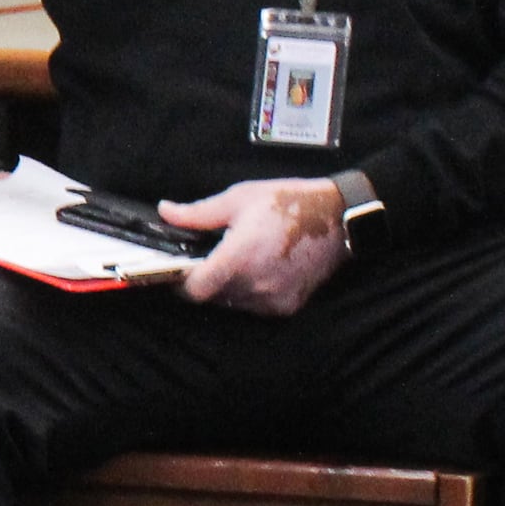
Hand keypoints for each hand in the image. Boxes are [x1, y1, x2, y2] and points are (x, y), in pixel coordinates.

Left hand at [164, 177, 345, 315]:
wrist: (338, 218)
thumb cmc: (289, 204)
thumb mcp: (239, 199)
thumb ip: (198, 213)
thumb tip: (166, 212)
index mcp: (239, 258)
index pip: (195, 290)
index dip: (180, 283)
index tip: (177, 270)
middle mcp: (255, 284)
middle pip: (211, 297)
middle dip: (204, 281)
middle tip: (207, 258)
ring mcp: (273, 298)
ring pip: (232, 303)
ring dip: (226, 288)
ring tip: (235, 260)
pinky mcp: (288, 305)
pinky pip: (256, 306)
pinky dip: (249, 293)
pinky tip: (256, 269)